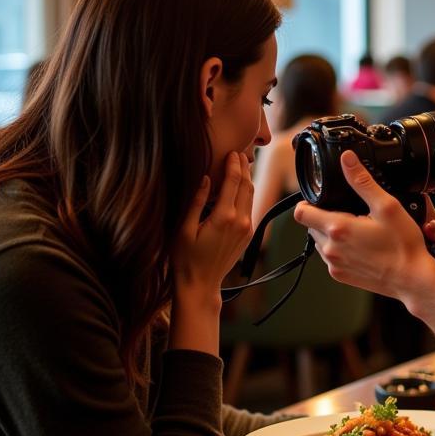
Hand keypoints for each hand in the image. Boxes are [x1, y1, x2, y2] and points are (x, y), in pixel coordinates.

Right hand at [172, 152, 253, 297]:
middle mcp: (240, 221)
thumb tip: (205, 178)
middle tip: (238, 153)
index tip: (232, 151)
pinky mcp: (247, 235)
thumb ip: (196, 202)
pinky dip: (246, 194)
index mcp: (224, 217)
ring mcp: (246, 229)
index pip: (233, 182)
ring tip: (240, 165)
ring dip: (247, 179)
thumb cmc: (185, 258)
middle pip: (246, 185)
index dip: (233, 164)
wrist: (200, 284)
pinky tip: (238, 188)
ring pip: (251, 196)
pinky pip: (249, 208)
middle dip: (243, 167)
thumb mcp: (184, 229)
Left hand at [294, 152, 434, 297]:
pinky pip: (331, 257)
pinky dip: (340, 249)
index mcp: (338, 228)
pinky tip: (361, 246)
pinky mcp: (341, 276)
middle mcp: (330, 249)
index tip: (321, 198)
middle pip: (311, 226)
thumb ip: (362, 181)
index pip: (301, 212)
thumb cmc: (403, 245)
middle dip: (324, 216)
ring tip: (357, 230)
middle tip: (350, 213)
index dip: (307, 201)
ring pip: (320, 242)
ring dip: (331, 234)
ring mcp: (334, 264)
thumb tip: (347, 159)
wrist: (412, 279)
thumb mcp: (386, 206)